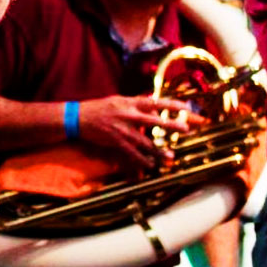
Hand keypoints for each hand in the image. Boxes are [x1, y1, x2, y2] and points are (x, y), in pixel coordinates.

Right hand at [77, 94, 203, 168]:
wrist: (79, 117)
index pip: (155, 101)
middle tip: (186, 128)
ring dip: (159, 151)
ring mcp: (123, 130)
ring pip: (145, 142)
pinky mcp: (116, 142)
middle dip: (171, 125)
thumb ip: (136, 103)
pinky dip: (141, 161)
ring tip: (171, 157)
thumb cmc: (100, 107)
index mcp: (130, 103)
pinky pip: (131, 153)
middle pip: (155, 120)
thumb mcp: (119, 100)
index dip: (171, 104)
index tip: (186, 107)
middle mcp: (129, 115)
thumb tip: (153, 105)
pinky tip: (150, 166)